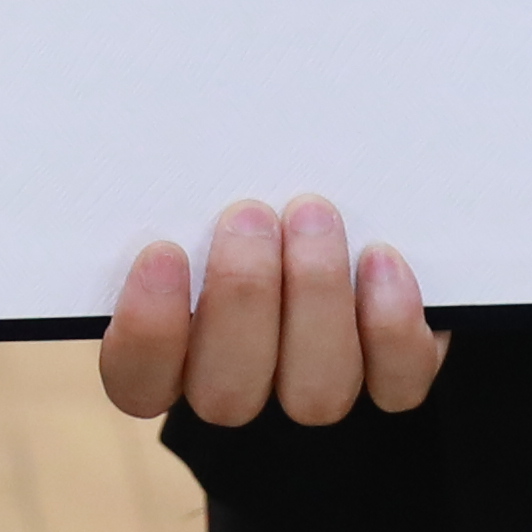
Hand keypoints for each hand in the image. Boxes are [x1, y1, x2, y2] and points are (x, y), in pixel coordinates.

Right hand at [98, 196, 444, 427]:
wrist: (339, 193)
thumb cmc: (248, 184)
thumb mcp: (198, 179)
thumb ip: (173, 185)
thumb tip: (140, 137)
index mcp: (171, 347)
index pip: (137, 380)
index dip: (147, 331)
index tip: (162, 252)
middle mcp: (240, 381)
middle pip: (226, 394)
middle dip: (241, 297)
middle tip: (250, 214)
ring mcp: (314, 385)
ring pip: (314, 394)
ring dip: (315, 299)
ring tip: (314, 217)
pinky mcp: (389, 374)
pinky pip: (395, 382)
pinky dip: (391, 323)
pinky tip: (380, 257)